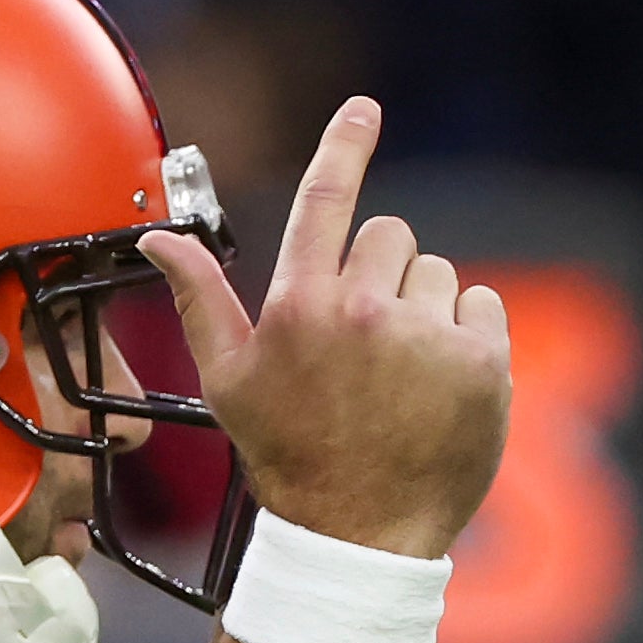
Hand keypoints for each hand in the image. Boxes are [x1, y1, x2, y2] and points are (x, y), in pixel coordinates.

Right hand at [139, 98, 509, 558]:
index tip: (364, 108)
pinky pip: (481, 306)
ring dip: (421, 309)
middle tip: (361, 342)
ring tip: (397, 373)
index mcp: (299, 307)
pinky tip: (436, 383)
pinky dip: (465, 336)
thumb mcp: (228, 381)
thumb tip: (159, 238)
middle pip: (388, 234)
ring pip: (436, 272)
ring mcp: (427, 336)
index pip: (324, 199)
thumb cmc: (287, 456)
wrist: (358, 534)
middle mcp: (364, 311)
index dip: (344, 144)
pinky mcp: (482, 360)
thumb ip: (198, 298)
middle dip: (377, 274)